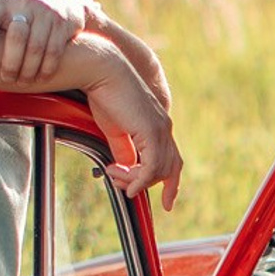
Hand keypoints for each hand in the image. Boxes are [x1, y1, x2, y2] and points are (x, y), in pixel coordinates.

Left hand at [0, 0, 87, 81]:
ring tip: (22, 81)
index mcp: (2, 2)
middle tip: (6, 78)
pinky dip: (46, 68)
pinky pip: (54, 51)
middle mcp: (23, 4)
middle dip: (10, 62)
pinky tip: (40, 77)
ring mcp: (45, 13)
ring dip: (28, 69)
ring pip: (36, 47)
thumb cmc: (20, 14)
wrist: (63, 7)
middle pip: (16, 36)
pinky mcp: (63, 24)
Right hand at [85, 63, 182, 211]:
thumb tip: (125, 167)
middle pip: (169, 170)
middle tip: (123, 188)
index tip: (167, 203)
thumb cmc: (104, 94)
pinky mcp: (151, 131)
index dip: (172, 184)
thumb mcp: (115, 130)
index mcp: (158, 126)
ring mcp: (161, 129)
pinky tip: (125, 184)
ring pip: (158, 171)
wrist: (101, 71)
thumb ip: (124, 150)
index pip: (172, 161)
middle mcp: (164, 127)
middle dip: (147, 185)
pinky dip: (139, 180)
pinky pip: (151, 167)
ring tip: (113, 174)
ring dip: (134, 180)